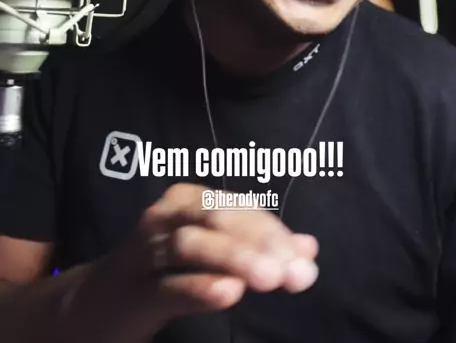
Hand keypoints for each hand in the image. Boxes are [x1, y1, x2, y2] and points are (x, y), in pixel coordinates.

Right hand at [70, 183, 318, 341]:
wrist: (96, 305)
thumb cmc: (161, 272)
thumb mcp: (210, 255)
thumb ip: (256, 247)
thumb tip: (308, 248)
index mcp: (185, 201)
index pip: (237, 208)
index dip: (275, 230)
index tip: (306, 258)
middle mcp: (163, 217)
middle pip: (217, 219)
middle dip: (261, 242)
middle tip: (297, 273)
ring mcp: (144, 252)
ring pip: (192, 246)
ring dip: (236, 259)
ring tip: (272, 279)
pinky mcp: (133, 293)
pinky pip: (168, 286)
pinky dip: (199, 287)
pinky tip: (228, 293)